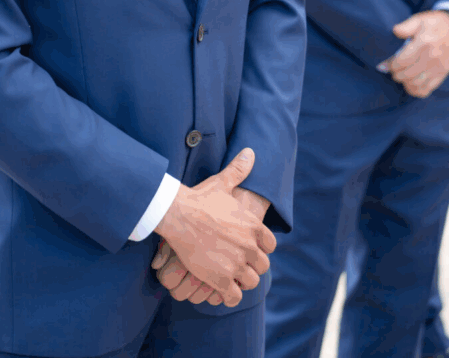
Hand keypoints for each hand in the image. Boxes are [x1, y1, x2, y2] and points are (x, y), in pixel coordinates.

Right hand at [152, 149, 275, 307]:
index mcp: (253, 226)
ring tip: (229, 276)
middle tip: (237, 263)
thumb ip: (239, 170)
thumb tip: (251, 152)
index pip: (270, 246)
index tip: (248, 247)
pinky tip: (220, 288)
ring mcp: (236, 264)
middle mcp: (249, 246)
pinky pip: (234, 296)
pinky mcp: (221, 279)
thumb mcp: (222, 183)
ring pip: (251, 282)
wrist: (178, 214)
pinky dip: (229, 295)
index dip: (260, 248)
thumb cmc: (199, 198)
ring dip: (242, 281)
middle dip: (252, 266)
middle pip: (262, 266)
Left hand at [379, 10, 448, 97]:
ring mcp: (438, 67)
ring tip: (401, 78)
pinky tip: (410, 86)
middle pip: (408, 74)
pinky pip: (428, 88)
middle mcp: (431, 57)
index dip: (392, 65)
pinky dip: (417, 91)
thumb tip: (395, 32)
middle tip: (392, 72)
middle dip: (396, 75)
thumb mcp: (420, 19)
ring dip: (405, 83)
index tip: (388, 65)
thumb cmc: (435, 23)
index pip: (403, 60)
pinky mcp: (443, 73)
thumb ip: (406, 26)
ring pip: (417, 83)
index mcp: (424, 43)